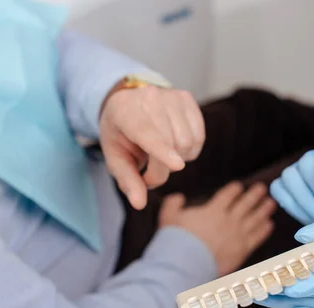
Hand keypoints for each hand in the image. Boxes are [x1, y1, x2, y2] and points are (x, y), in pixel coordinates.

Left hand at [100, 85, 204, 209]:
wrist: (127, 102)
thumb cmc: (120, 134)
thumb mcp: (115, 158)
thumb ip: (127, 180)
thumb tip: (139, 204)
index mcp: (126, 113)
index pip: (147, 132)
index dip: (162, 150)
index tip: (178, 166)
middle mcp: (150, 99)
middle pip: (171, 145)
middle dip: (161, 170)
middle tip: (147, 173)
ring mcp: (171, 96)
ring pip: (188, 142)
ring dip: (178, 160)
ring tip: (160, 156)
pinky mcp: (187, 99)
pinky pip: (198, 137)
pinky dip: (189, 150)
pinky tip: (174, 147)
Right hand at [159, 182, 275, 276]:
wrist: (187, 264)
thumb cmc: (176, 240)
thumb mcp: (168, 217)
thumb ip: (173, 204)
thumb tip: (178, 197)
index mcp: (213, 210)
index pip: (228, 195)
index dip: (234, 189)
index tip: (239, 186)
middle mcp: (229, 220)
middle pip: (246, 203)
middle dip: (255, 194)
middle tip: (262, 188)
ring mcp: (238, 235)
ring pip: (255, 218)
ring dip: (264, 209)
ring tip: (271, 203)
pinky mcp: (242, 250)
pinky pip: (257, 237)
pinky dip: (264, 230)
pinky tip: (270, 224)